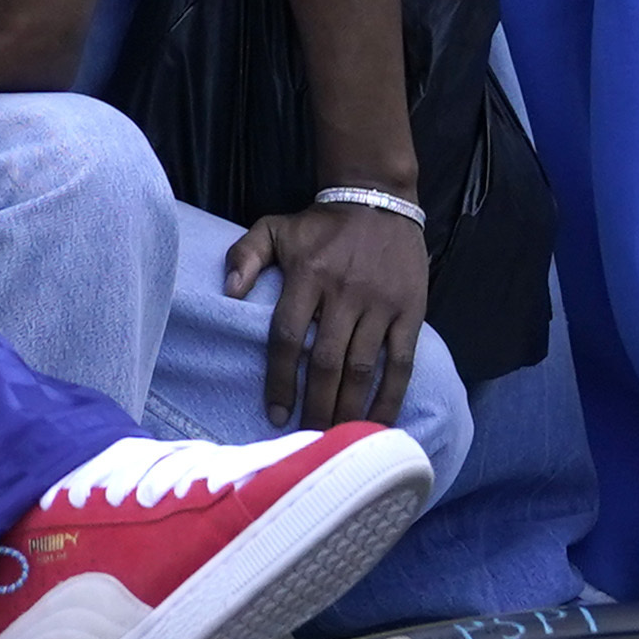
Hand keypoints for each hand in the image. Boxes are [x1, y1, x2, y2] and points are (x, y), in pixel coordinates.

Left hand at [226, 201, 428, 425]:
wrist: (379, 197)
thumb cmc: (321, 224)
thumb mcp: (275, 227)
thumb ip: (246, 255)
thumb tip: (228, 292)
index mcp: (307, 275)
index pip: (288, 337)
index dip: (281, 380)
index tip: (275, 414)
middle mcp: (344, 292)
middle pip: (327, 362)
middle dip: (316, 406)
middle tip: (308, 440)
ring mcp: (380, 303)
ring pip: (363, 367)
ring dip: (349, 408)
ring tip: (337, 439)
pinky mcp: (410, 310)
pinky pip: (401, 361)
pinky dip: (391, 395)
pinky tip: (381, 421)